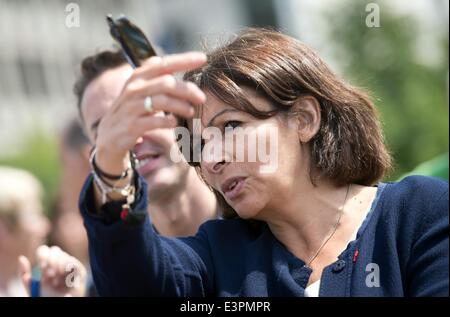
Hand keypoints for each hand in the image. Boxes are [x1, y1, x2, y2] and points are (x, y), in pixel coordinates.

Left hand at [18, 245, 86, 296]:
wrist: (61, 302)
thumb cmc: (46, 296)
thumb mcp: (31, 287)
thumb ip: (24, 274)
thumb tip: (21, 257)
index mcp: (46, 263)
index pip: (43, 250)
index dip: (43, 256)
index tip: (42, 267)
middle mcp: (58, 261)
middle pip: (55, 250)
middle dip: (52, 262)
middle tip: (50, 275)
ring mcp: (69, 264)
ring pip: (64, 256)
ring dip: (59, 269)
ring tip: (57, 282)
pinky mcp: (79, 269)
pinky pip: (74, 263)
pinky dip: (69, 271)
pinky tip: (66, 280)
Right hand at [95, 52, 206, 174]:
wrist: (109, 139)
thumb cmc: (130, 112)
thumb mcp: (137, 91)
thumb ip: (150, 77)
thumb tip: (160, 58)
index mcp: (138, 77)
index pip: (163, 64)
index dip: (183, 60)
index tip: (203, 58)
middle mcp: (133, 89)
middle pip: (166, 83)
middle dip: (187, 89)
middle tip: (202, 98)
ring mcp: (130, 107)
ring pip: (161, 101)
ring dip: (180, 106)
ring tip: (191, 111)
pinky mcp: (131, 126)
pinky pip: (153, 121)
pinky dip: (167, 120)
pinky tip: (174, 122)